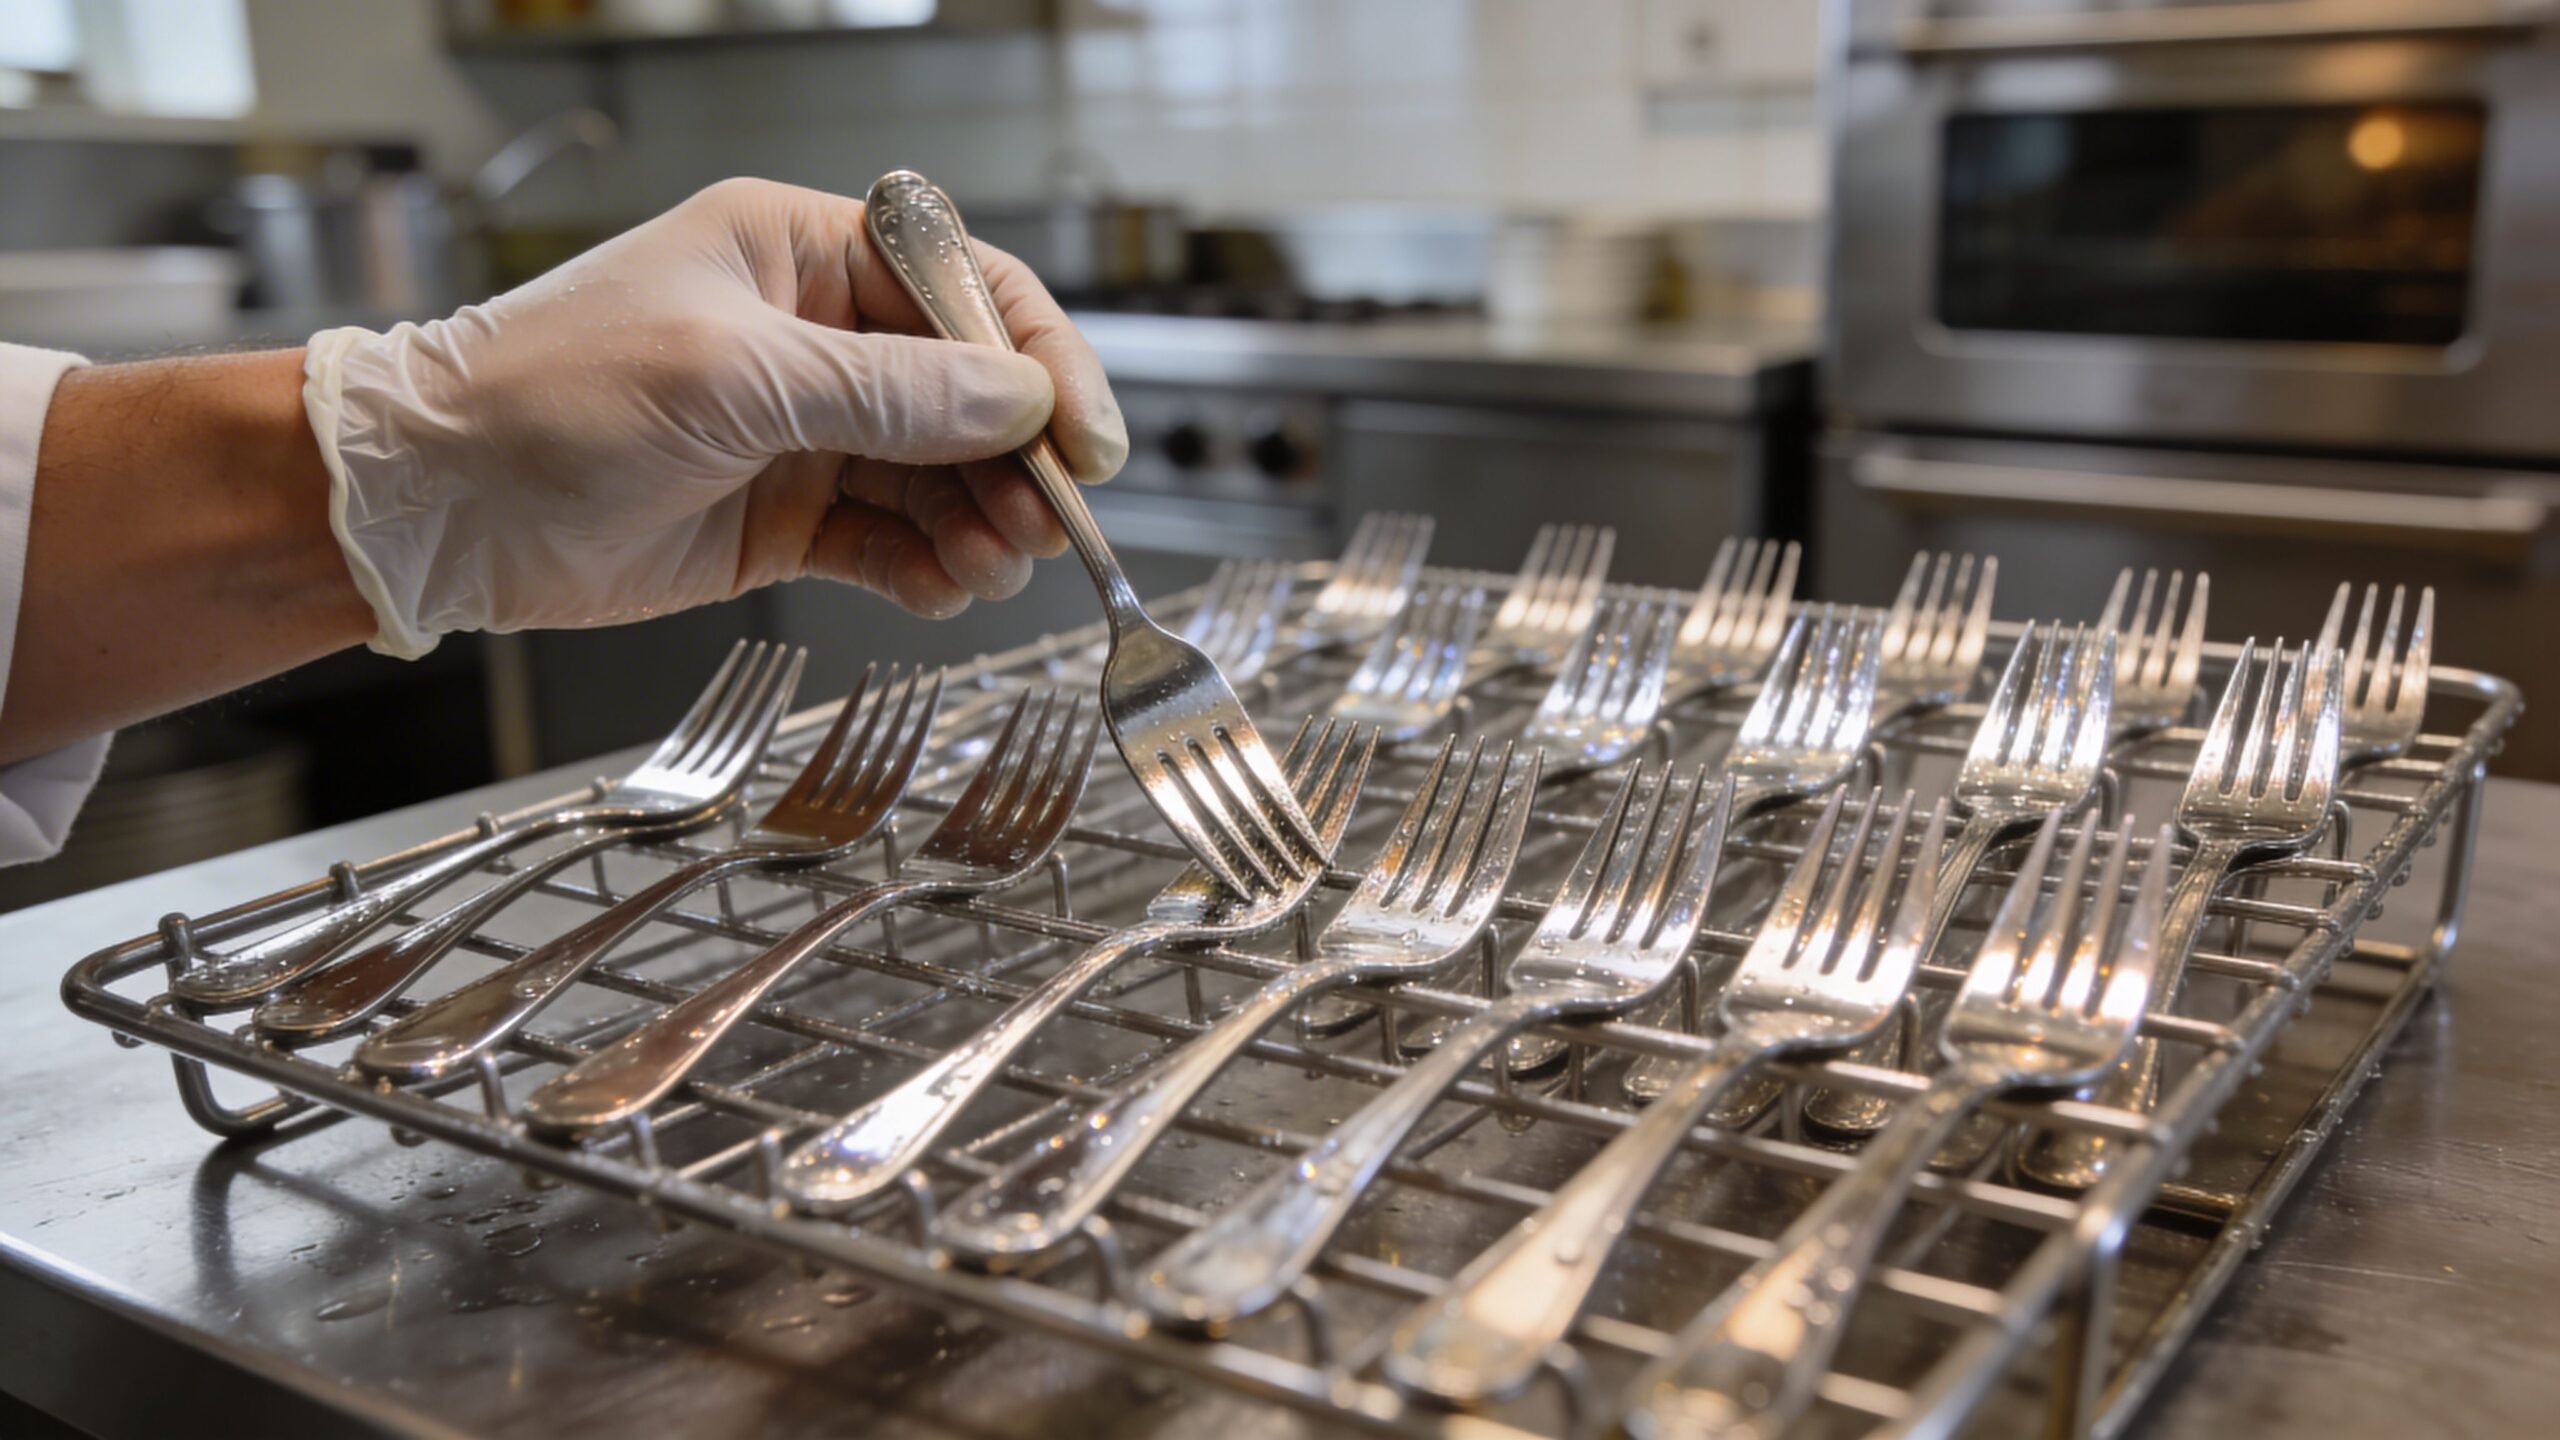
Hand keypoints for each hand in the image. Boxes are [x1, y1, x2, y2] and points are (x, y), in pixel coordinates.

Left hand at [304, 177, 1126, 656]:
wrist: (438, 508)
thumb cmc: (546, 398)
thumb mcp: (731, 378)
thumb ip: (886, 394)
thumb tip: (1018, 400)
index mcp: (799, 257)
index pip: (965, 293)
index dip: (1039, 363)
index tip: (1083, 439)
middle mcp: (815, 340)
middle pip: (972, 394)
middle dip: (1020, 461)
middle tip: (1048, 522)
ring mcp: (805, 433)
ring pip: (944, 477)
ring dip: (982, 524)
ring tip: (991, 564)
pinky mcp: (788, 519)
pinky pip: (894, 543)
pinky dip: (929, 571)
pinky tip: (939, 589)